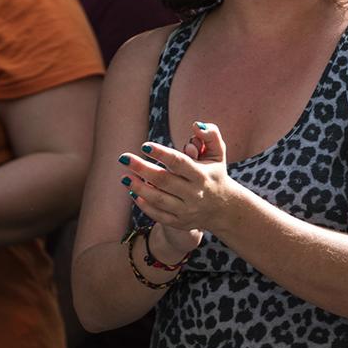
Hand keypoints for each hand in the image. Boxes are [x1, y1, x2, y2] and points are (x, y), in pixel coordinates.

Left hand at [123, 124, 236, 247]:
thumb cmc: (215, 174)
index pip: (179, 163)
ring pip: (158, 200)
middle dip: (142, 169)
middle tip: (124, 158)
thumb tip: (196, 125)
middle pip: (164, 181)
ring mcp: (186, 210)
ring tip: (124, 177)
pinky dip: (144, 205)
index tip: (144, 146)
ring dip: (138, 188)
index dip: (161, 153)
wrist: (224, 208)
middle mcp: (194, 194)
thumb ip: (210, 135)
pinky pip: (158, 215)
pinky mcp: (179, 222)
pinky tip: (132, 193)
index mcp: (202, 175)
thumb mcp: (218, 153)